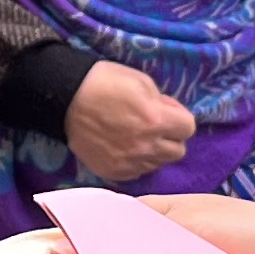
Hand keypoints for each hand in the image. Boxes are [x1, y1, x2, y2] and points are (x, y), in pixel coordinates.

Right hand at [63, 61, 197, 183]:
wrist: (65, 99)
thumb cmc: (104, 82)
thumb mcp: (141, 81)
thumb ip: (161, 101)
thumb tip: (168, 114)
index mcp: (156, 120)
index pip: (189, 128)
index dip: (179, 117)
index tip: (166, 112)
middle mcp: (146, 146)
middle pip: (178, 152)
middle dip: (171, 138)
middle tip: (156, 127)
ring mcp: (129, 162)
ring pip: (158, 164)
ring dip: (154, 152)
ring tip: (138, 138)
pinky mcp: (113, 172)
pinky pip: (137, 172)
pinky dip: (136, 162)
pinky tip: (125, 148)